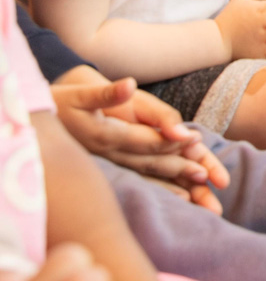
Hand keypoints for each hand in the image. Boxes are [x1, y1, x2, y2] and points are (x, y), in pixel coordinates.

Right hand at [51, 71, 230, 213]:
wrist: (42, 122)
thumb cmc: (64, 102)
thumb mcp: (82, 93)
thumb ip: (107, 92)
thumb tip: (129, 84)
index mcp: (106, 136)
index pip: (144, 141)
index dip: (170, 141)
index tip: (196, 141)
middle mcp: (111, 154)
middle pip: (151, 163)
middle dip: (180, 169)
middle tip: (207, 176)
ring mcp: (112, 163)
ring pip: (149, 174)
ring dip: (176, 183)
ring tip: (202, 192)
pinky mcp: (113, 166)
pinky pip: (140, 180)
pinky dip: (161, 187)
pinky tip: (181, 196)